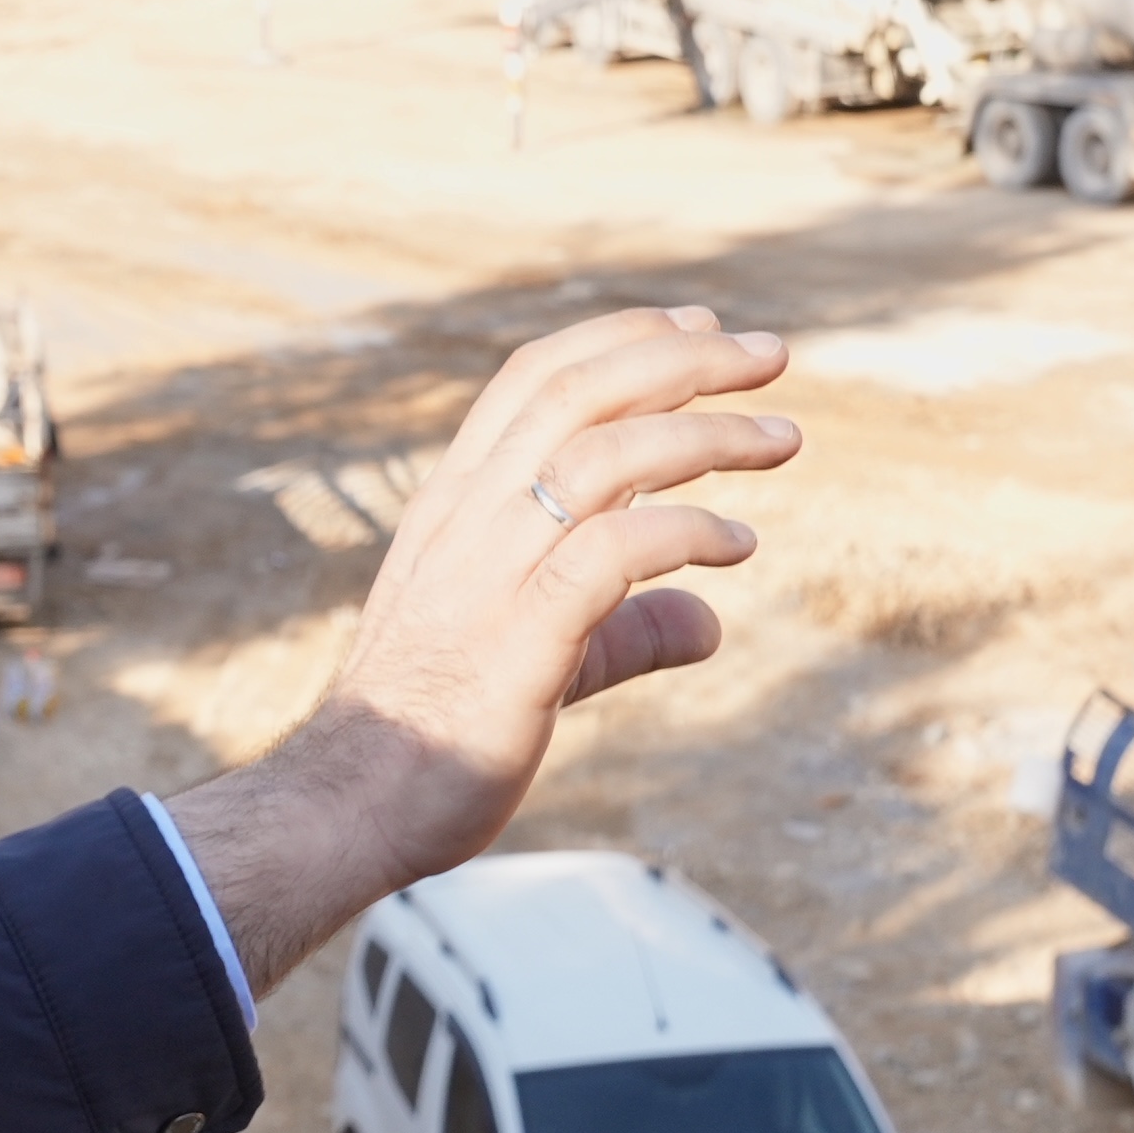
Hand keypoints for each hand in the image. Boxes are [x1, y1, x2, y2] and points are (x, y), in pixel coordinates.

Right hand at [157, 306, 797, 996]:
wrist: (351, 804)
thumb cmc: (433, 734)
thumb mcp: (540, 656)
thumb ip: (624, 629)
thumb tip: (707, 622)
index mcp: (455, 504)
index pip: (534, 380)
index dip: (621, 340)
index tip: (698, 329)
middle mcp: (467, 517)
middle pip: (579, 392)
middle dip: (683, 357)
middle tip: (771, 353)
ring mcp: (488, 571)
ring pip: (603, 454)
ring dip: (704, 430)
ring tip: (782, 437)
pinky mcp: (520, 633)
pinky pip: (615, 551)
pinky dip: (686, 530)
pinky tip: (739, 545)